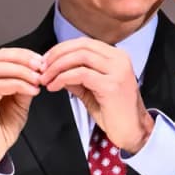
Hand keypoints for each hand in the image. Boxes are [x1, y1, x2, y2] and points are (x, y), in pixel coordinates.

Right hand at [0, 48, 42, 168]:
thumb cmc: (1, 128)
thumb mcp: (18, 101)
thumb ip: (24, 84)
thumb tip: (36, 71)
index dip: (20, 53)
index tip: (39, 59)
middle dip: (21, 59)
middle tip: (40, 66)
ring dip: (21, 71)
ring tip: (37, 79)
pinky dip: (18, 85)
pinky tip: (32, 90)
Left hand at [40, 38, 153, 153]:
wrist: (133, 131)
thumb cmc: (115, 113)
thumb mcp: (92, 90)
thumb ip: (77, 78)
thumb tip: (55, 70)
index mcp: (117, 57)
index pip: (84, 43)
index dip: (62, 48)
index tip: (46, 60)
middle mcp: (119, 59)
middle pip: (81, 46)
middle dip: (57, 55)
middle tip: (42, 68)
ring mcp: (117, 71)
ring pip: (80, 56)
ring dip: (57, 66)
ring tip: (45, 78)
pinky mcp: (111, 85)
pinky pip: (81, 74)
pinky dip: (63, 78)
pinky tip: (54, 87)